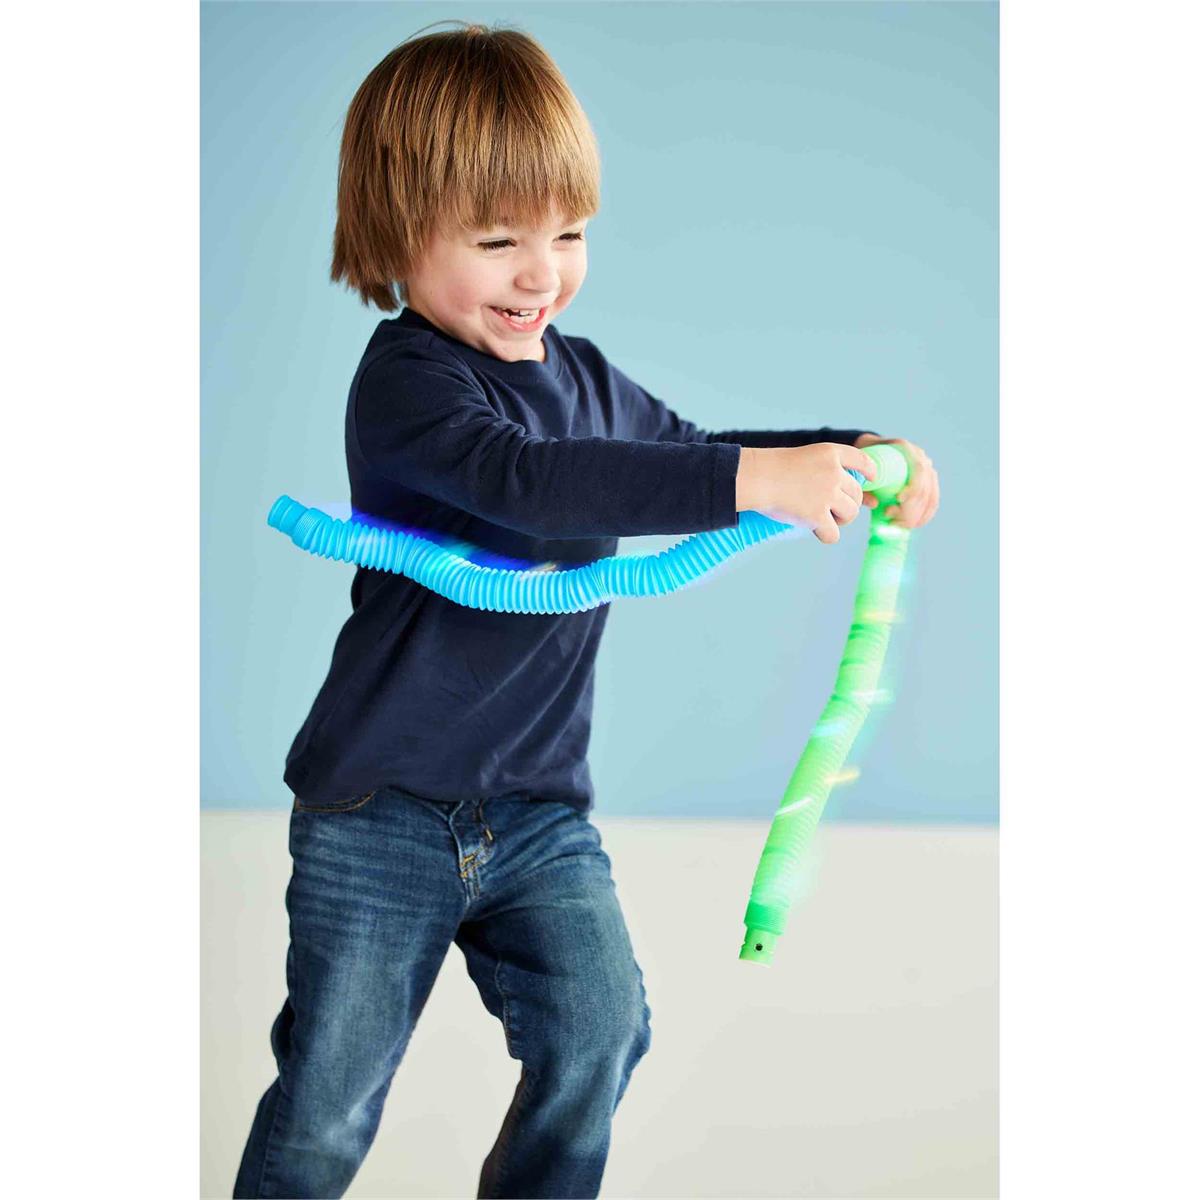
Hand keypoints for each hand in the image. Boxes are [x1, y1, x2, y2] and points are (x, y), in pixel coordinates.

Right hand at [739, 442, 877, 544]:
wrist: (757, 477)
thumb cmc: (771, 470)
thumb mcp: (802, 459)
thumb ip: (822, 471)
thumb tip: (841, 495)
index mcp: (830, 453)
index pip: (861, 460)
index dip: (869, 470)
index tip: (870, 479)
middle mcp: (834, 472)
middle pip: (856, 493)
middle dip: (848, 503)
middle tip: (833, 511)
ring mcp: (827, 494)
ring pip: (851, 513)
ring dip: (841, 520)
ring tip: (825, 520)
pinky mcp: (818, 515)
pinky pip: (834, 534)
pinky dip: (826, 535)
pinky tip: (817, 531)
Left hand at [853, 434, 939, 528]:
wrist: (871, 451)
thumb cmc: (862, 461)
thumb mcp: (859, 468)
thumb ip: (863, 483)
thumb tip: (875, 504)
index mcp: (904, 448)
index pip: (918, 470)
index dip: (913, 488)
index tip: (898, 501)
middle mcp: (920, 457)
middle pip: (925, 487)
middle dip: (910, 509)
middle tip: (890, 519)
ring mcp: (927, 470)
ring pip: (930, 497)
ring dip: (915, 516)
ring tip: (894, 523)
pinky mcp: (929, 482)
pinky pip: (932, 502)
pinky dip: (924, 516)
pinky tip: (911, 525)